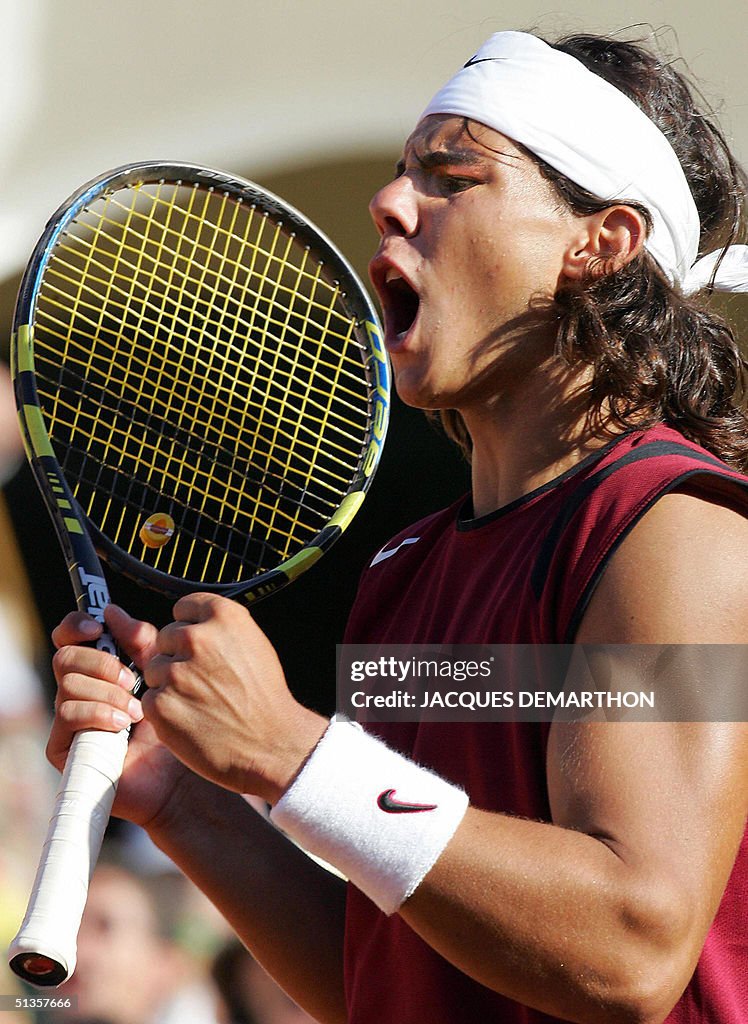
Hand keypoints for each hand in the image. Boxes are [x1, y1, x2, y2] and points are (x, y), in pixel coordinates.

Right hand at [49, 606, 190, 828]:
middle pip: (66, 657)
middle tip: (132, 680)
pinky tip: (124, 726)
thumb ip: (140, 641)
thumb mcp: (162, 673)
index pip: (71, 638)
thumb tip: (113, 611)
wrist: (180, 777)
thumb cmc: (173, 727)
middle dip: (102, 663)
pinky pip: (67, 715)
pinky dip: (98, 714)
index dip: (77, 625)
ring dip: (107, 693)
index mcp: (98, 671)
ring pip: (68, 685)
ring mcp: (68, 721)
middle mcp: (78, 693)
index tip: (97, 626)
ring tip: (137, 711)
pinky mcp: (63, 748)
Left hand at [143, 593, 326, 803]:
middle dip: (179, 655)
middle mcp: (198, 639)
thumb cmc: (264, 698)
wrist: (272, 744)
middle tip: (205, 679)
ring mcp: (176, 671)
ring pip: (155, 668)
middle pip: (167, 637)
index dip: (190, 626)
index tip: (198, 643)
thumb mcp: (252, 645)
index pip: (184, 607)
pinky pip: (150, 698)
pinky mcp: (161, 704)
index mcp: (224, 617)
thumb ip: (217, 628)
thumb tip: (189, 622)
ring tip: (201, 701)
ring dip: (170, 682)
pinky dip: (166, 709)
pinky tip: (193, 717)